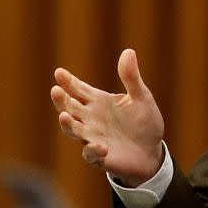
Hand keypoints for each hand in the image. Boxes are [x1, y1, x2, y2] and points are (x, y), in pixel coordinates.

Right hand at [50, 48, 164, 186]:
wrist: (152, 151)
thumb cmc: (144, 122)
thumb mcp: (141, 97)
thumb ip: (131, 77)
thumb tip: (128, 51)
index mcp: (99, 102)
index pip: (79, 90)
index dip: (68, 82)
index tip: (59, 72)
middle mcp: (91, 119)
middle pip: (70, 107)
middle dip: (61, 100)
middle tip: (56, 90)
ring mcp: (94, 137)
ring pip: (74, 130)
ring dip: (68, 124)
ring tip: (64, 116)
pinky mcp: (101, 156)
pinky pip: (92, 154)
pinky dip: (93, 150)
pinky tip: (101, 146)